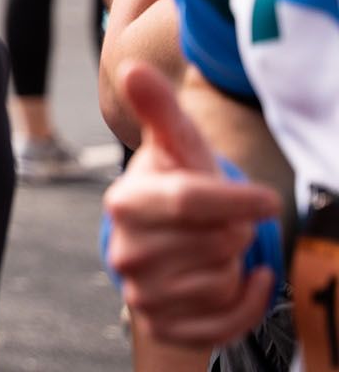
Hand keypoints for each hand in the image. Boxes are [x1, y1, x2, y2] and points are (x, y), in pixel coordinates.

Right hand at [103, 61, 279, 345]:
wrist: (163, 244)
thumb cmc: (177, 184)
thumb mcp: (176, 145)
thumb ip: (159, 107)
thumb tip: (134, 67)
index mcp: (124, 201)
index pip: (189, 200)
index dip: (236, 199)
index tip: (265, 199)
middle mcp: (125, 250)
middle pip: (215, 243)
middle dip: (233, 231)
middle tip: (220, 221)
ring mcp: (140, 291)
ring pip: (221, 283)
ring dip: (234, 266)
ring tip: (216, 247)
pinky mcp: (162, 323)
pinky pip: (223, 323)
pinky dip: (245, 303)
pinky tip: (241, 280)